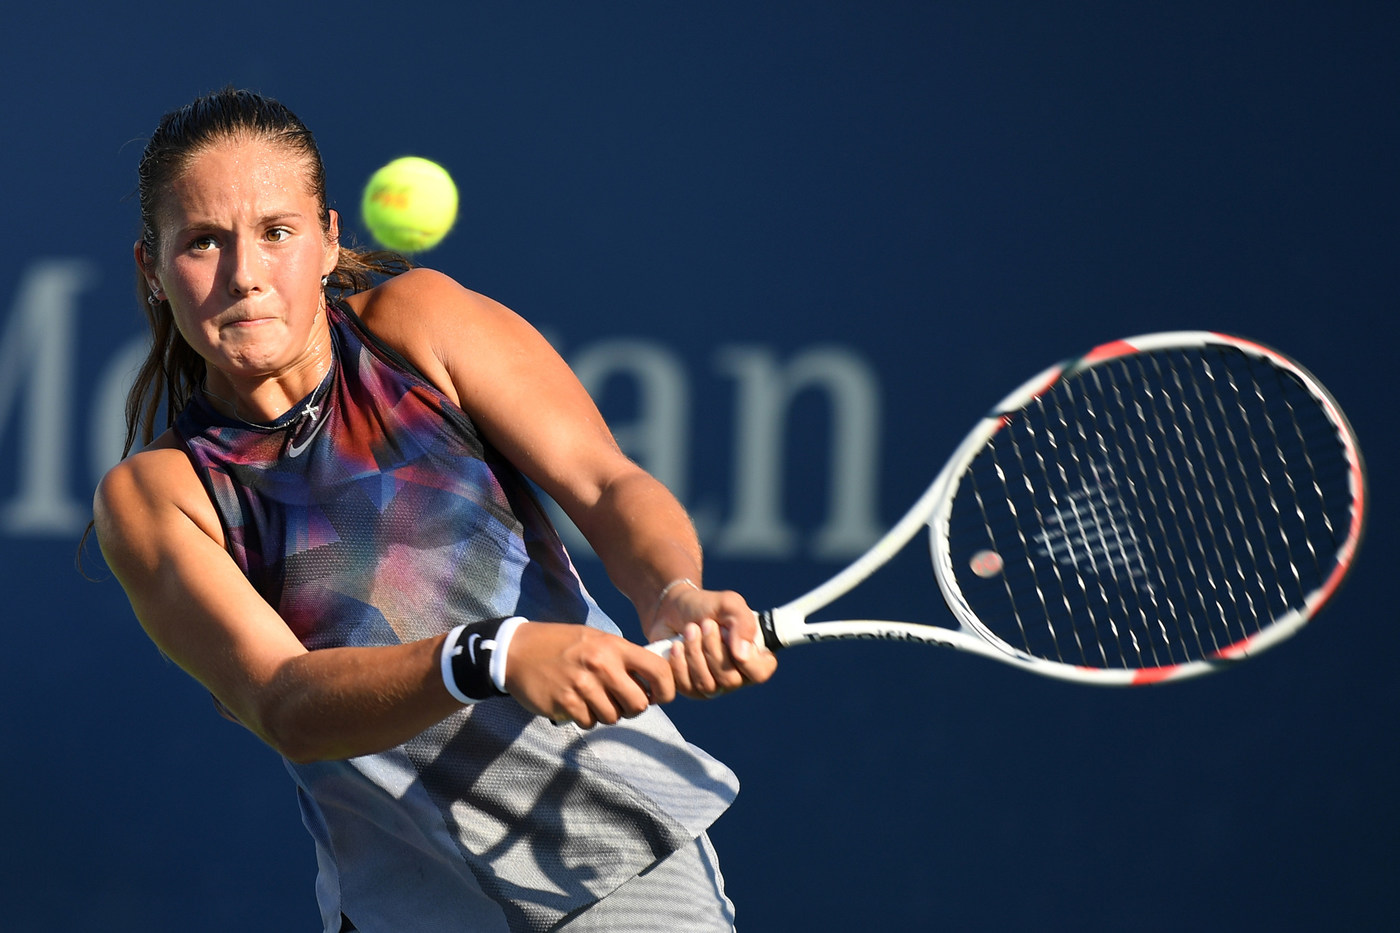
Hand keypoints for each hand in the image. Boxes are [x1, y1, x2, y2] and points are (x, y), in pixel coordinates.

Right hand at [502, 622, 675, 727]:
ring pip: (613, 717)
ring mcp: (583, 685)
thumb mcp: (597, 640)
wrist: (518, 650)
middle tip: (618, 701)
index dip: (666, 690)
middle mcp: (602, 665)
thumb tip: (651, 685)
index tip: (657, 697)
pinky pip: (590, 723)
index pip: (658, 670)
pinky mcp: (566, 703)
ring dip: (605, 713)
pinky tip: (575, 703)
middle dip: (632, 708)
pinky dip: (585, 718)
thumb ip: (623, 659)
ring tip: (591, 699)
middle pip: (638, 704)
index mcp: (614, 646)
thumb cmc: (562, 645)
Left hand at [645, 582, 777, 699]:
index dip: (745, 658)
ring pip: (707, 685)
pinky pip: (687, 687)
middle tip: (704, 623)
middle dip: (713, 649)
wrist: (674, 609)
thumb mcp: (730, 604)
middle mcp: (738, 676)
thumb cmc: (707, 607)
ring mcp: (715, 686)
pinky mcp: (691, 689)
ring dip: (695, 653)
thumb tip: (743, 655)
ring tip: (689, 629)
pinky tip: (677, 646)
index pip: (760, 672)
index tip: (726, 633)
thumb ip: (744, 624)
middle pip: (730, 680)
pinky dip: (679, 663)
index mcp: (755, 657)